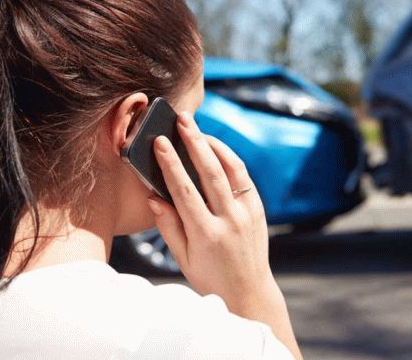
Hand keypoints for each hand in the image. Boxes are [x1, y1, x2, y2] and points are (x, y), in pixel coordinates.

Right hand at [145, 111, 276, 309]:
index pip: (185, 191)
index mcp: (206, 234)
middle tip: (182, 119)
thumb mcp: (183, 259)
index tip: (160, 142)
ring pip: (232, 169)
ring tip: (198, 128)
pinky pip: (243, 177)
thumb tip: (153, 197)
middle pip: (211, 172)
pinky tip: (216, 148)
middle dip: (194, 142)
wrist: (249, 291)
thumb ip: (168, 227)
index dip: (170, 163)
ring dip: (214, 144)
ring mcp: (248, 213)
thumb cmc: (210, 276)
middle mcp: (230, 220)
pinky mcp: (258, 209)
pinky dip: (230, 159)